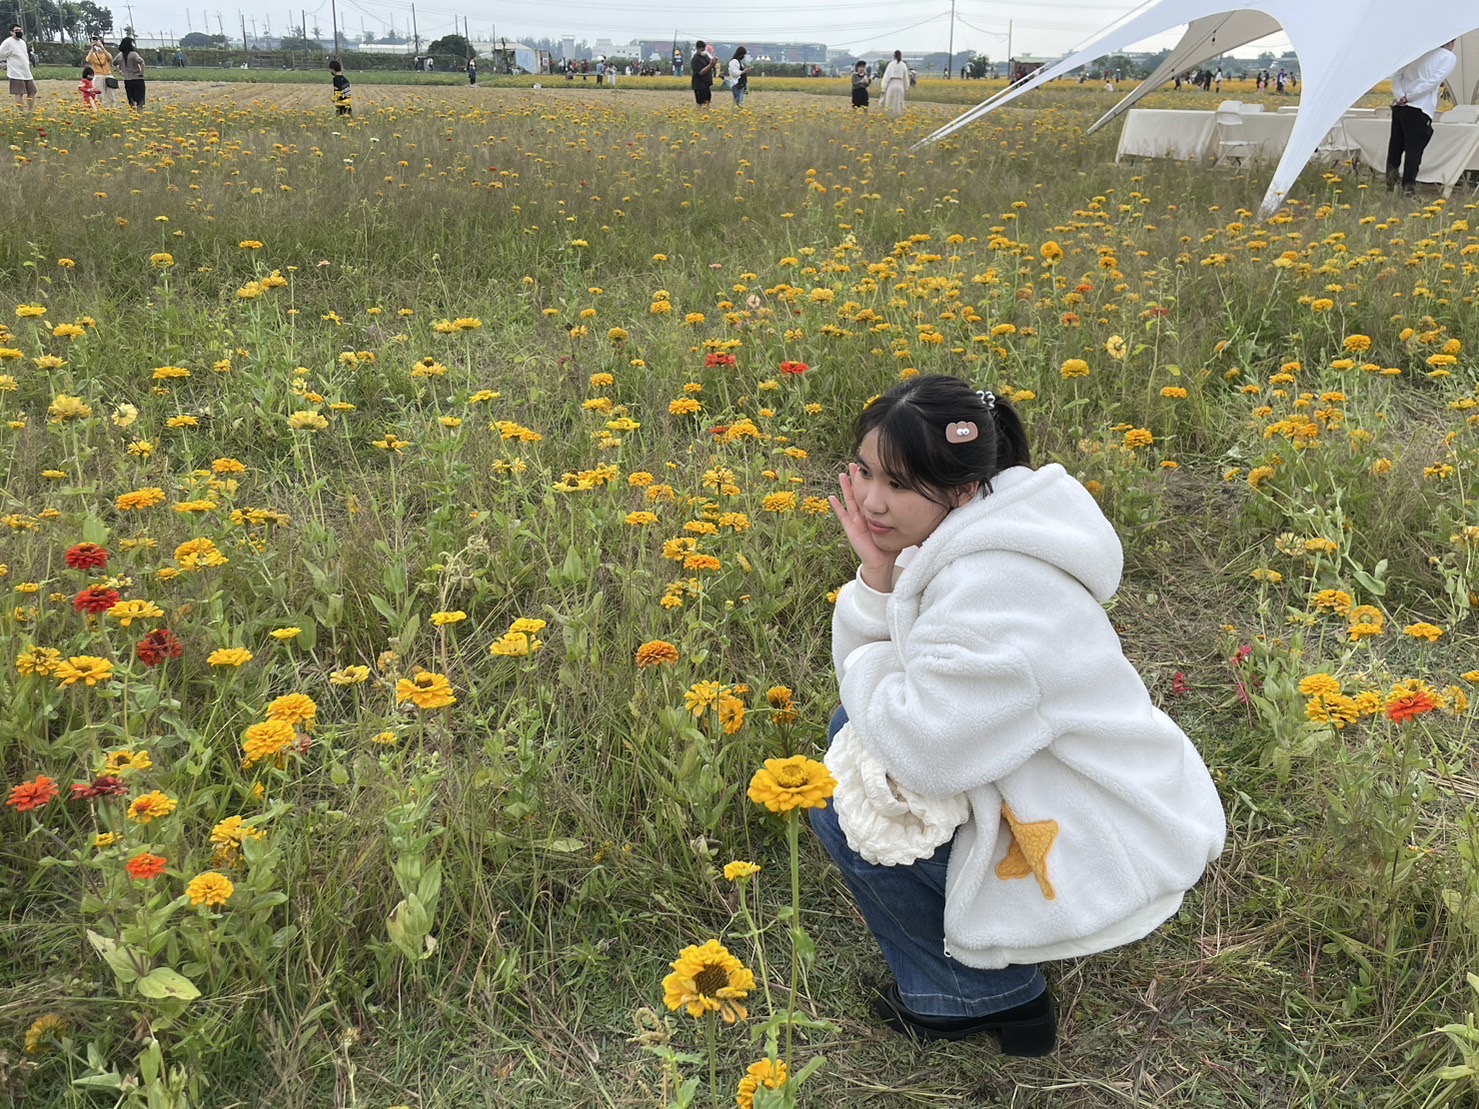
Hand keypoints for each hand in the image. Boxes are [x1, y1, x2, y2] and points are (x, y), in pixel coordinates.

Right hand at [829, 464, 896, 591]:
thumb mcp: (899, 525)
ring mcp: (856, 521)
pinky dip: (837, 507)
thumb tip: (921, 502)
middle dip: (856, 478)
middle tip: (854, 463)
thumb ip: (905, 516)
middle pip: (859, 492)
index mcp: (875, 513)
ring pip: (850, 500)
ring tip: (842, 474)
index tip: (870, 466)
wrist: (882, 561)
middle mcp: (864, 514)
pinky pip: (843, 516)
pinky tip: (831, 498)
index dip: (870, 480)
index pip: (871, 493)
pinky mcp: (852, 529)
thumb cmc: (891, 545)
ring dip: (846, 488)